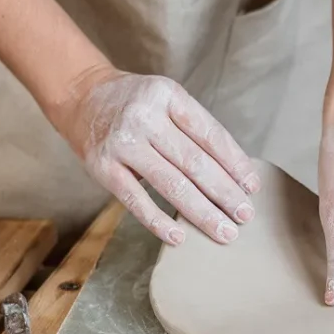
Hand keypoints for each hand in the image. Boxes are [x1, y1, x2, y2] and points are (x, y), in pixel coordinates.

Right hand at [51, 67, 259, 244]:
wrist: (81, 97)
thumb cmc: (137, 105)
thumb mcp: (168, 101)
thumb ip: (196, 131)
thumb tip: (238, 176)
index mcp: (168, 95)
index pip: (210, 134)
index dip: (235, 163)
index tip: (253, 187)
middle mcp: (145, 116)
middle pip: (194, 162)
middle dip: (225, 193)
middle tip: (245, 216)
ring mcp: (122, 142)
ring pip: (171, 184)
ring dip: (203, 212)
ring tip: (225, 232)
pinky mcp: (102, 167)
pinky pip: (136, 200)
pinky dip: (159, 222)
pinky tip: (180, 238)